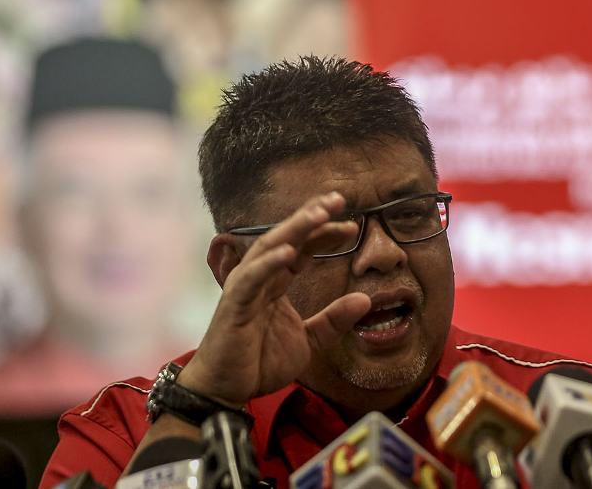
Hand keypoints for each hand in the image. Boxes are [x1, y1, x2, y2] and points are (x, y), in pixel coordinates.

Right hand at [177, 191, 371, 407]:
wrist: (226, 392)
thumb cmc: (258, 363)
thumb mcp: (308, 341)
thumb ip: (333, 320)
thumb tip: (365, 299)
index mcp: (275, 284)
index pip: (301, 249)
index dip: (324, 234)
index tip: (351, 226)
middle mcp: (259, 279)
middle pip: (285, 237)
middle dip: (310, 216)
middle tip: (337, 199)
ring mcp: (244, 289)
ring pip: (268, 248)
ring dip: (293, 229)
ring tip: (317, 214)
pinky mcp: (233, 305)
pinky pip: (251, 279)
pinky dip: (269, 263)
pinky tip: (288, 251)